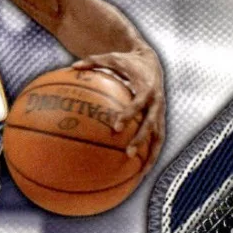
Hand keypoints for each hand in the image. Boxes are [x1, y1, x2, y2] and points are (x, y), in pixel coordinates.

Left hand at [72, 48, 164, 173]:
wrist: (151, 60)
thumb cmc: (128, 61)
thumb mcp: (112, 58)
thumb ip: (93, 62)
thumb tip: (72, 66)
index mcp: (146, 88)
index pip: (138, 104)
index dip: (129, 115)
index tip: (116, 127)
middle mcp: (157, 102)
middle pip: (152, 124)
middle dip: (141, 139)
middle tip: (128, 153)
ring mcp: (160, 113)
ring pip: (159, 137)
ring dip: (152, 155)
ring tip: (141, 174)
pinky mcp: (160, 120)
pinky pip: (157, 140)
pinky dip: (150, 156)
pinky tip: (140, 172)